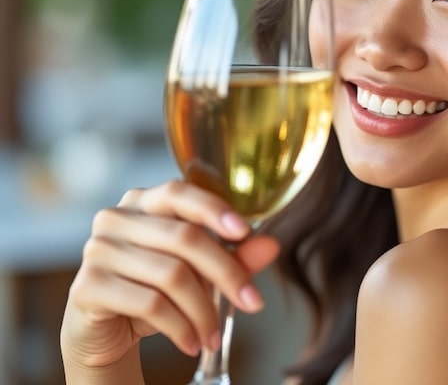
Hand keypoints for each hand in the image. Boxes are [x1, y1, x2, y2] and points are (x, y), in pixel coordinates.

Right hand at [60, 180, 279, 372]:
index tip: (244, 232)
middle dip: (227, 274)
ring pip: (171, 275)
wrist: (105, 331)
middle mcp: (116, 218)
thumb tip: (271, 246)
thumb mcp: (198, 272)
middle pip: (185, 237)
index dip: (214, 209)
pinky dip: (179, 327)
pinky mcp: (87, 285)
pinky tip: (191, 342)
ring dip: (203, 311)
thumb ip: (234, 256)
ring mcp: (97, 249)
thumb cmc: (154, 289)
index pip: (180, 193)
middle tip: (253, 303)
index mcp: (144, 201)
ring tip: (214, 335)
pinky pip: (148, 303)